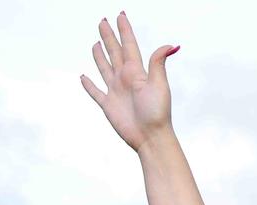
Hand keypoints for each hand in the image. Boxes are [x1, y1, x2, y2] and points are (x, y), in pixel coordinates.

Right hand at [81, 13, 178, 152]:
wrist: (151, 137)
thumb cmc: (157, 112)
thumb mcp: (159, 84)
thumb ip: (158, 63)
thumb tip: (172, 45)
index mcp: (137, 72)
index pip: (129, 46)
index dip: (125, 30)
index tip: (120, 15)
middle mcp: (126, 79)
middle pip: (114, 52)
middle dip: (109, 36)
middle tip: (103, 21)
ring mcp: (116, 91)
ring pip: (104, 68)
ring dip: (99, 55)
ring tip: (96, 43)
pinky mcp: (108, 105)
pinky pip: (95, 92)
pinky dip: (89, 84)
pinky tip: (84, 76)